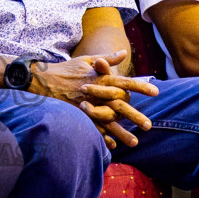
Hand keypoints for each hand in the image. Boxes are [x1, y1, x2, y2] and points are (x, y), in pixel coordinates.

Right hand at [33, 52, 156, 149]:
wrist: (42, 81)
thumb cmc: (66, 69)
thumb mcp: (86, 60)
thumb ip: (107, 58)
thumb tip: (124, 53)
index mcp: (100, 78)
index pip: (125, 82)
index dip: (141, 86)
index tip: (156, 91)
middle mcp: (96, 93)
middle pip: (119, 106)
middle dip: (135, 116)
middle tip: (148, 125)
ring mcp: (87, 106)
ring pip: (108, 122)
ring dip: (122, 133)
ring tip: (135, 143)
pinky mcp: (78, 116)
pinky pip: (92, 129)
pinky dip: (102, 137)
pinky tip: (113, 145)